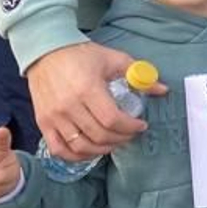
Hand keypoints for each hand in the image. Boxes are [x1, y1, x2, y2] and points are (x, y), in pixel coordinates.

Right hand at [27, 42, 159, 159]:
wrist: (46, 52)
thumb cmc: (81, 55)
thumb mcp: (114, 59)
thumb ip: (139, 75)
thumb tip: (163, 89)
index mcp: (88, 90)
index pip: (112, 120)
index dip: (130, 127)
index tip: (141, 125)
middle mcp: (69, 107)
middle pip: (99, 135)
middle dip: (121, 138)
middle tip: (131, 134)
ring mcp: (54, 117)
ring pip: (80, 146)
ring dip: (102, 149)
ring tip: (115, 142)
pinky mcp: (43, 122)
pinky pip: (59, 149)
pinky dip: (76, 155)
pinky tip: (90, 151)